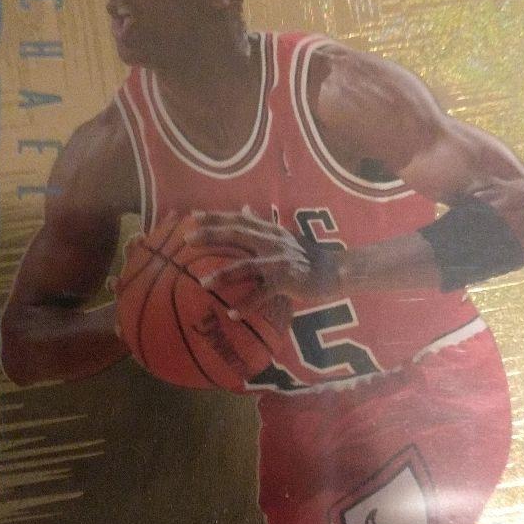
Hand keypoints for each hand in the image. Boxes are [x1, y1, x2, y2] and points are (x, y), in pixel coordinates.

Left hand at [186, 208, 339, 321]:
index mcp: (270, 231)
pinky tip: (231, 315)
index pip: (239, 219)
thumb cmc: (308, 255)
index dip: (216, 216)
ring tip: (202, 283)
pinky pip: (262, 294)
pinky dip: (246, 305)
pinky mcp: (287, 281)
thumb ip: (262, 224)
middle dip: (211, 235)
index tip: (192, 216)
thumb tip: (243, 208)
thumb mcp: (284, 235)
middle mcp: (273, 242)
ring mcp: (279, 262)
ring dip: (223, 274)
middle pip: (237, 234)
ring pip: (246, 266)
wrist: (337, 270)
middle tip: (186, 239)